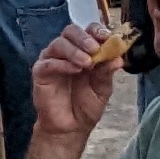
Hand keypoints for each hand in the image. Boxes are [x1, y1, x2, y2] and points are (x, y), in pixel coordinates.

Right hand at [28, 22, 125, 146]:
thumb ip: (107, 72)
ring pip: (59, 43)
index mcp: (84, 51)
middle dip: (84, 37)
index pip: (88, 32)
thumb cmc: (86, 106)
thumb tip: (118, 58)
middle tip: (94, 48)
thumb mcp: (102, 89)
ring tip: (87, 63)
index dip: (97, 30)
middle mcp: (67, 51)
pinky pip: (49, 62)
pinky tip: (74, 69)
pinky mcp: (40, 72)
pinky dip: (62, 63)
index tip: (107, 36)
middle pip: (71, 31)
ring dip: (74, 50)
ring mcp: (52, 60)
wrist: (71, 128)